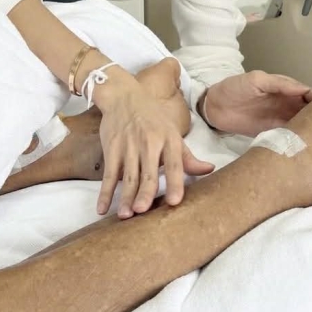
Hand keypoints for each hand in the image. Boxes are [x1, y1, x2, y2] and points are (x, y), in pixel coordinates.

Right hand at [94, 63, 212, 218]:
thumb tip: (210, 170)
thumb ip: (188, 156)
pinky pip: (108, 174)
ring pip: (127, 176)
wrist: (124, 96)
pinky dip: (104, 192)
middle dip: (144, 192)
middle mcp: (149, 143)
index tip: (175, 201)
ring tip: (125, 215)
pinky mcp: (111, 149)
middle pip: (147, 173)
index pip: (174, 164)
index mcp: (168, 140)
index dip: (175, 182)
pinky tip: (101, 208)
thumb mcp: (172, 132)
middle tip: (142, 210)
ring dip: (124, 196)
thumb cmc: (153, 118)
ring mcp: (128, 146)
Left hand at [202, 71, 311, 137]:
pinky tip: (308, 146)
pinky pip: (290, 135)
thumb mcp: (256, 80)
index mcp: (285, 88)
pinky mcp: (272, 132)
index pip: (308, 93)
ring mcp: (280, 119)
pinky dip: (298, 140)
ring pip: (303, 124)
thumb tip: (303, 89)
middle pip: (310, 110)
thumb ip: (279, 84)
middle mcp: (286, 104)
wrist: (214, 106)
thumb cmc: (234, 88)